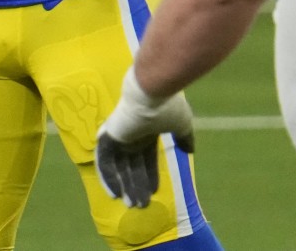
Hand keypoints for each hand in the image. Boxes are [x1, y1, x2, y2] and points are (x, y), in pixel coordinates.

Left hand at [95, 67, 194, 208]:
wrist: (152, 90)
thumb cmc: (168, 105)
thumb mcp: (181, 124)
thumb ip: (184, 137)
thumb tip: (190, 152)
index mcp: (148, 131)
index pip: (147, 158)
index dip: (150, 175)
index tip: (154, 192)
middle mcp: (132, 134)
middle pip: (132, 165)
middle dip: (136, 185)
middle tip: (140, 205)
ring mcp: (120, 134)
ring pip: (119, 166)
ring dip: (124, 185)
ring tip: (131, 204)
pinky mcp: (109, 135)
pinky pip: (105, 160)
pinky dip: (109, 177)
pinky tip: (115, 193)